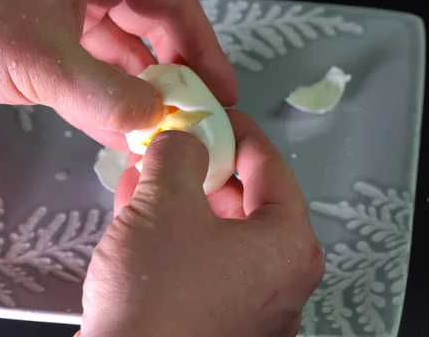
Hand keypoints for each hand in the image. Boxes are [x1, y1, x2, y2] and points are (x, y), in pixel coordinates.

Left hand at [0, 0, 236, 148]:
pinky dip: (109, 97)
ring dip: (142, 90)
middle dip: (175, 71)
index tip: (219, 87)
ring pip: (122, 52)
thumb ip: (105, 95)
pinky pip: (93, 69)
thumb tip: (156, 121)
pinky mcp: (47, 38)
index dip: (202, 45)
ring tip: (165, 128)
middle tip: (197, 113)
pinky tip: (123, 129)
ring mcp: (66, 10)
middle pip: (152, 26)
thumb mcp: (42, 60)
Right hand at [80, 110, 324, 336]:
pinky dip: (175, 234)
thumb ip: (179, 154)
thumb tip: (183, 141)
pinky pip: (202, 262)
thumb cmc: (157, 293)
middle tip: (171, 144)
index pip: (270, 166)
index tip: (212, 113)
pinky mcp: (217, 323)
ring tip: (146, 173)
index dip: (236, 130)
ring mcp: (251, 307)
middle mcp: (281, 279)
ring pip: (217, 231)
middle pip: (245, 200)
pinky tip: (140, 215)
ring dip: (181, 198)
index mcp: (289, 245)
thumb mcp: (165, 202)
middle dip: (200, 166)